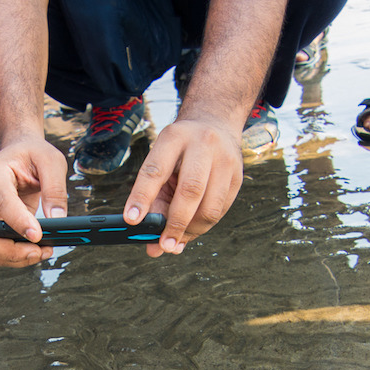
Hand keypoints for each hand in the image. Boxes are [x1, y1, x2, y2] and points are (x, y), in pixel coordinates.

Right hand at [0, 136, 69, 266]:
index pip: (1, 202)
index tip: (38, 235)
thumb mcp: (50, 160)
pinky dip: (17, 256)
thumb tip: (57, 219)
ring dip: (15, 257)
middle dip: (10, 251)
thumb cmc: (33, 154)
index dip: (18, 222)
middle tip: (38, 251)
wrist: (19, 154)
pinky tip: (38, 250)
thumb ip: (55, 188)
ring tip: (43, 252)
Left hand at [122, 116, 243, 256]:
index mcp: (174, 137)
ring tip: (177, 240)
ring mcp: (225, 160)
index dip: (142, 197)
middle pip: (190, 190)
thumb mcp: (162, 162)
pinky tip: (191, 229)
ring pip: (210, 207)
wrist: (215, 124)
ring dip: (192, 231)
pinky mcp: (238, 177)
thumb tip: (152, 244)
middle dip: (175, 223)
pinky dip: (203, 226)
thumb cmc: (180, 151)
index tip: (132, 220)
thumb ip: (153, 199)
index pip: (155, 170)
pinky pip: (221, 211)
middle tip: (164, 245)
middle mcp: (202, 144)